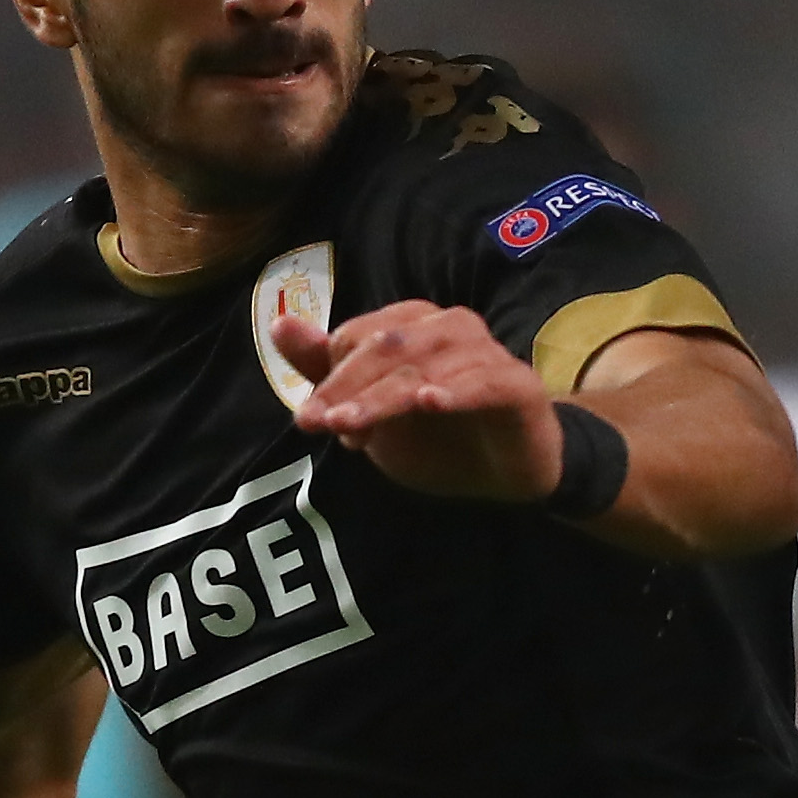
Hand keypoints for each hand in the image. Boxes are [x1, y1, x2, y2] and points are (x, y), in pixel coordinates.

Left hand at [274, 300, 561, 502]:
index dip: (332, 378)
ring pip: (426, 366)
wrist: (507, 475)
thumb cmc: (440, 437)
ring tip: (356, 428)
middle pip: (387, 347)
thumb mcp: (373, 410)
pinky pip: (484, 383)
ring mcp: (487, 353)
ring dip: (385, 397)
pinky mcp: (519, 385)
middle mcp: (449, 327)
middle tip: (320, 424)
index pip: (357, 338)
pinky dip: (456, 392)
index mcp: (412, 324)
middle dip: (347, 387)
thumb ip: (327, 371)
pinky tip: (431, 403)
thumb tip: (278, 323)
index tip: (318, 422)